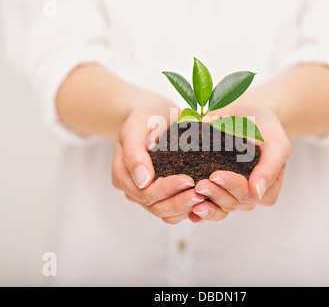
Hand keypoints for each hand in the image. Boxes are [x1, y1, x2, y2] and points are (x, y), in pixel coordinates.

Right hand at [111, 91, 204, 223]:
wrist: (155, 114)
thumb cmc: (144, 118)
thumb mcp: (135, 128)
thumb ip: (134, 153)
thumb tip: (142, 181)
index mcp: (123, 176)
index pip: (145, 192)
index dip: (166, 189)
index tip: (188, 180)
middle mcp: (135, 190)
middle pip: (156, 207)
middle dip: (179, 202)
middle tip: (201, 193)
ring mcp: (150, 195)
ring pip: (167, 214)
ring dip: (186, 209)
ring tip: (205, 198)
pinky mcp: (165, 195)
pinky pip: (176, 211)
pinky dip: (190, 208)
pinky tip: (205, 200)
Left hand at [188, 95, 290, 222]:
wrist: (248, 112)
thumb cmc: (264, 125)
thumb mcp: (275, 141)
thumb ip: (271, 166)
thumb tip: (258, 192)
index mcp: (267, 187)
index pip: (248, 193)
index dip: (232, 186)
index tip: (216, 175)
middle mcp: (249, 195)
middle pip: (232, 203)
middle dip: (215, 195)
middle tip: (200, 185)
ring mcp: (231, 195)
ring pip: (219, 208)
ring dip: (206, 205)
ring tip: (192, 196)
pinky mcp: (216, 190)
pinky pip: (208, 205)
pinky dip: (199, 211)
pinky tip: (188, 211)